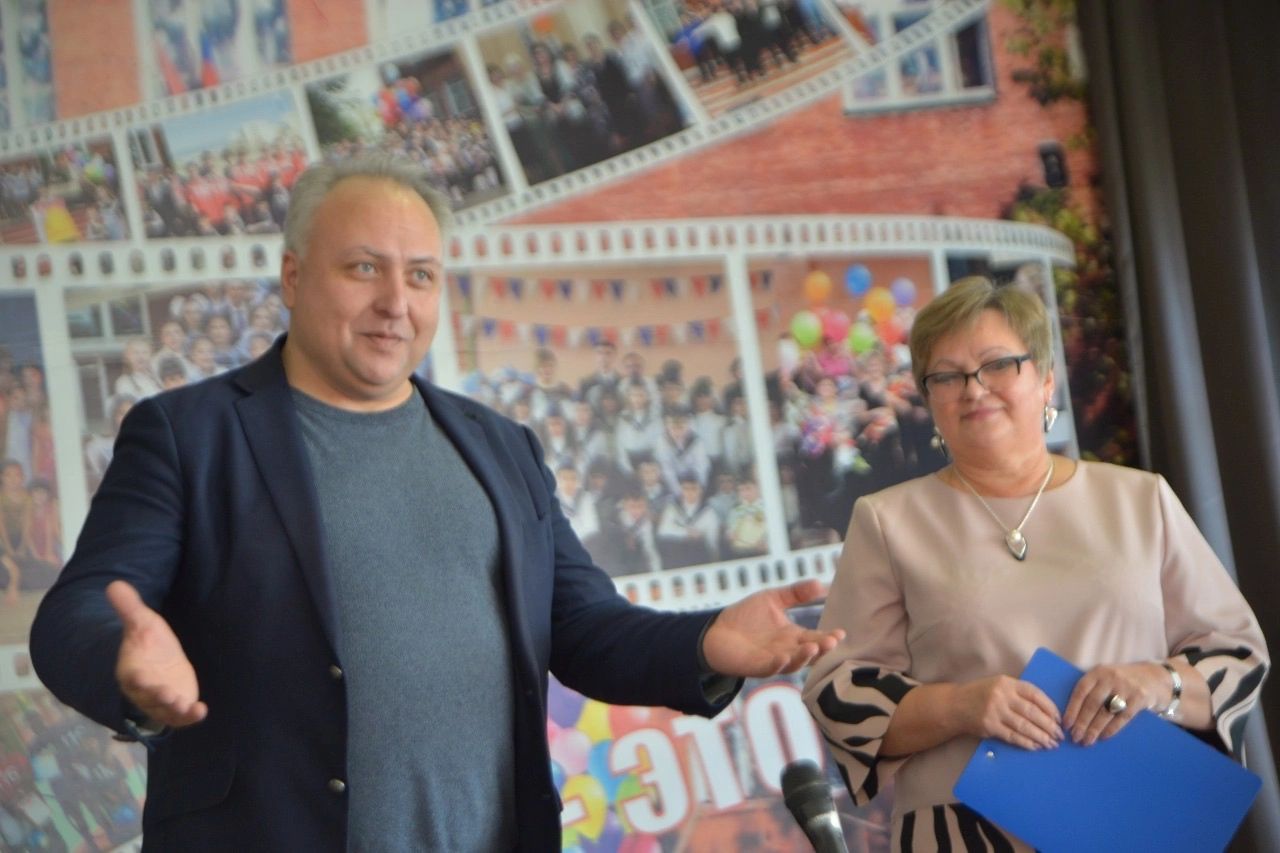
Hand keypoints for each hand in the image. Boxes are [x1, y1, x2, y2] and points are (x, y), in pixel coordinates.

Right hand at [108, 580, 207, 728]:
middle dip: (157, 697)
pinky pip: (182, 716)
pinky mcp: (178, 708)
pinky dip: (190, 716)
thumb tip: (114, 584)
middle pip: (148, 697)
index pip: (130, 676)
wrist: (160, 663)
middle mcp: (145, 691)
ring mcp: (162, 702)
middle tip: (168, 695)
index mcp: (132, 671)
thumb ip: (130, 608)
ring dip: (175, 710)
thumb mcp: (142, 623)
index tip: (137, 676)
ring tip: (186, 706)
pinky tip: (201, 710)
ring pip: (165, 710)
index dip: (135, 678)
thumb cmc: (148, 644)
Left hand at [701, 580, 843, 677]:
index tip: (840, 632)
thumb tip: (820, 583)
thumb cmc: (745, 617)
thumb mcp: (772, 599)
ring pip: (794, 664)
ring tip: (812, 647)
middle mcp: (788, 651)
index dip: (829, 637)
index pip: (816, 638)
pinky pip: (770, 669)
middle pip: (810, 653)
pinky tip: (783, 657)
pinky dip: (778, 664)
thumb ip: (795, 593)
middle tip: (832, 641)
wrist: (717, 631)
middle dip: (822, 649)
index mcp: (793, 636)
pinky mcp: (756, 667)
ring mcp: (773, 661)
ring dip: (803, 657)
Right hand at [954, 675, 1061, 749]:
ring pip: (1024, 726)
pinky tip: (1035, 747)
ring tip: (1051, 744)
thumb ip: (1018, 694)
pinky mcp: (989, 726)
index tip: (1059, 719)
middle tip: (1059, 735)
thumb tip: (1046, 712)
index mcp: (1007, 683)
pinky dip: (1026, 743)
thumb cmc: (980, 695)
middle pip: (1032, 712)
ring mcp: (995, 711)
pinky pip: (1013, 736)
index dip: (1050, 707)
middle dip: (1049, 725)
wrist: (955, 705)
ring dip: (1040, 736)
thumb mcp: (998, 686)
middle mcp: (1001, 695)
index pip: (1035, 694)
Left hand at [1064, 662, 1166, 745]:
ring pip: (1106, 712)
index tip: (1065, 725)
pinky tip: (1103, 737)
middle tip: (1075, 737)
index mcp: (1098, 672)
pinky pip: (1123, 716)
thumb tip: (1072, 716)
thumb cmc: (1122, 682)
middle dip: (1082, 723)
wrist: (1155, 677)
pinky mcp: (1140, 698)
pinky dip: (1112, 728)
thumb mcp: (1106, 678)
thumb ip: (1092, 690)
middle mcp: (1110, 677)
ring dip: (1095, 729)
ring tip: (1087, 741)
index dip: (1072, 709)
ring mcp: (1126, 687)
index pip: (1080, 691)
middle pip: (1092, 703)